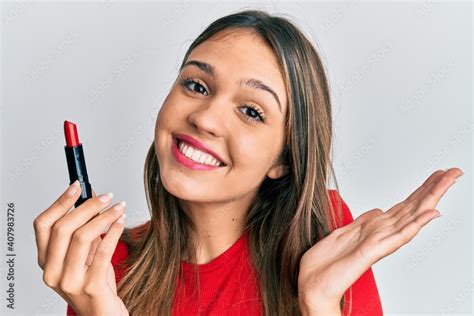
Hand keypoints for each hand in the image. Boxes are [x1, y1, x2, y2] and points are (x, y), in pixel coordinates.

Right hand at [33, 181, 128, 315]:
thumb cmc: (95, 285)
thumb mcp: (85, 256)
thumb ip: (83, 231)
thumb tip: (91, 198)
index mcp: (46, 261)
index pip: (43, 225)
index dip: (60, 201)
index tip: (77, 186)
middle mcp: (52, 272)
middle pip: (63, 228)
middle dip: (87, 206)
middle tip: (107, 196)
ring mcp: (69, 281)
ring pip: (82, 237)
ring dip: (104, 216)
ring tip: (119, 207)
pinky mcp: (91, 287)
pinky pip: (103, 251)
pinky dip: (114, 231)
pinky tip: (121, 222)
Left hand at [298, 167, 462, 314]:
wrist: (312, 285)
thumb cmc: (325, 264)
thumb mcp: (343, 232)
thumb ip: (363, 222)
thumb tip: (378, 211)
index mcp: (374, 227)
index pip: (404, 205)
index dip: (422, 189)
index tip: (438, 173)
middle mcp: (381, 233)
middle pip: (413, 206)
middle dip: (434, 188)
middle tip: (454, 171)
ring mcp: (379, 242)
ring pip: (412, 216)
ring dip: (431, 198)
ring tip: (449, 181)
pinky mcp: (372, 251)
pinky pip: (399, 236)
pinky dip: (416, 224)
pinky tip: (431, 214)